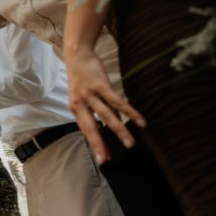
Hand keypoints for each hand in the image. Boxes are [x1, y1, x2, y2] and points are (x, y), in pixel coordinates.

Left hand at [65, 45, 142, 163]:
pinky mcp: (100, 85)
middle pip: (91, 127)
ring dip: (119, 131)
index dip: (96, 145)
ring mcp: (89, 94)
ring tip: (130, 143)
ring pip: (106, 116)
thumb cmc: (84, 79)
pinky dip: (129, 112)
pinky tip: (140, 121)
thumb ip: (100, 113)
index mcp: (76, 109)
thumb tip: (115, 129)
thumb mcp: (87, 98)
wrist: (77, 55)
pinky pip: (117, 102)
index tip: (105, 160)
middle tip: (107, 160)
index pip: (86, 131)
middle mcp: (80, 103)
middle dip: (99, 144)